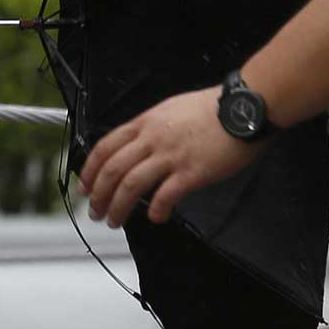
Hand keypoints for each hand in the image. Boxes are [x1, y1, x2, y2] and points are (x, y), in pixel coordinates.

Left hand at [79, 86, 262, 225]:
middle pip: (112, 170)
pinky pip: (165, 195)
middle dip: (99, 196)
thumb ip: (150, 129)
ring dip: (118, 207)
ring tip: (116, 221)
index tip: (85, 188)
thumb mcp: (169, 110)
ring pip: (131, 185)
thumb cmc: (211, 109)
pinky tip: (156, 217)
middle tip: (96, 212)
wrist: (243, 108)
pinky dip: (155, 210)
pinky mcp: (192, 172)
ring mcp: (171, 156)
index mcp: (144, 123)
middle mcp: (152, 139)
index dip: (90, 171)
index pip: (104, 148)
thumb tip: (136, 148)